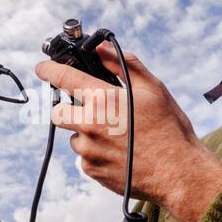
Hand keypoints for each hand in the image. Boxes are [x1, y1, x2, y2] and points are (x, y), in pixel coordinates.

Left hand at [33, 42, 219, 212]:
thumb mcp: (152, 89)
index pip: (63, 78)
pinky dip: (96, 152)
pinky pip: (85, 157)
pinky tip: (120, 152)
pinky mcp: (92, 170)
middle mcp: (90, 124)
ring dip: (86, 133)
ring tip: (116, 135)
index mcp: (103, 99)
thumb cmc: (169, 128)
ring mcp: (88, 150)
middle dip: (68, 109)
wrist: (178, 173)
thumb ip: (123, 64)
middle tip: (90, 110)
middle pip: (58, 112)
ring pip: (74, 136)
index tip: (43, 68)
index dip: (48, 69)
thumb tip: (102, 48)